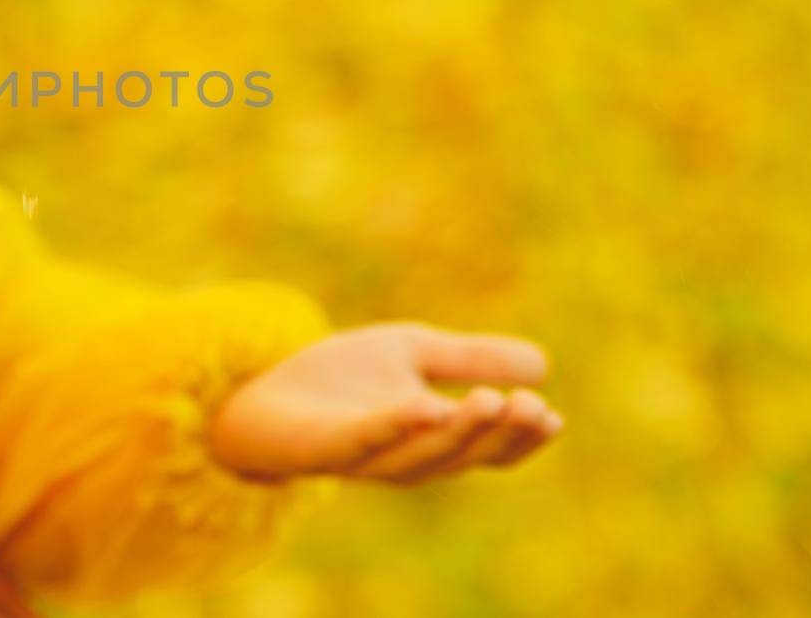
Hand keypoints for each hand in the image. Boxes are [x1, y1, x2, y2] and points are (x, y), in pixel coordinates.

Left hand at [211, 322, 560, 484]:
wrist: (259, 390)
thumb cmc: (337, 379)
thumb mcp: (411, 353)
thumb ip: (469, 358)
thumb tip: (543, 364)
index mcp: (433, 437)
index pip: (490, 449)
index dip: (523, 438)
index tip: (552, 415)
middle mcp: (405, 456)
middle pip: (464, 456)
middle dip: (500, 434)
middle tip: (530, 406)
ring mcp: (365, 456)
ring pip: (423, 456)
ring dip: (459, 432)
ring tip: (488, 401)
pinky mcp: (326, 445)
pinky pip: (364, 440)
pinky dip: (394, 427)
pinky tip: (422, 406)